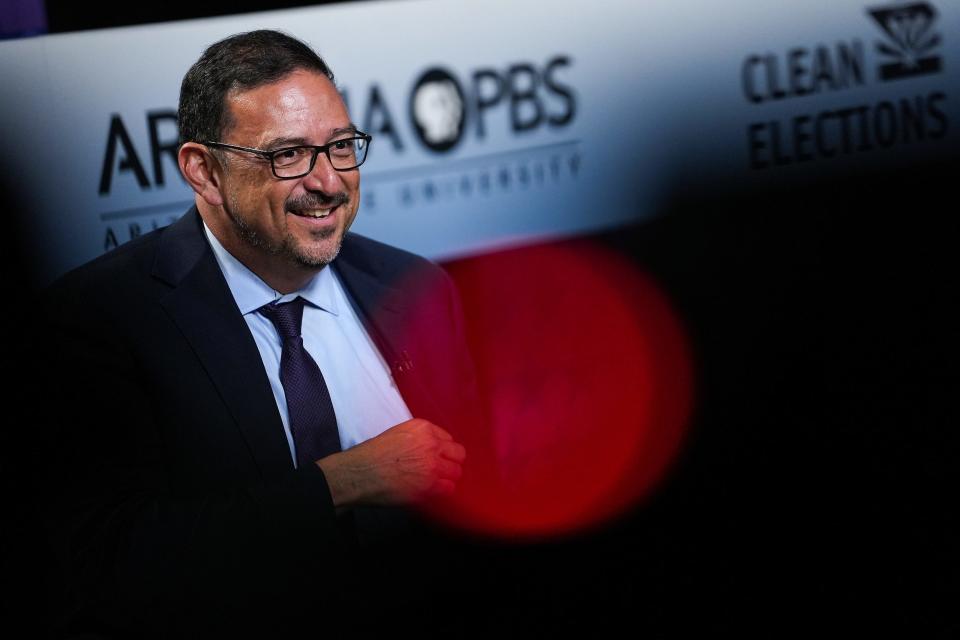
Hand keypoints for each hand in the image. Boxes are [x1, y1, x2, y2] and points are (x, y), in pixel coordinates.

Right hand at [316, 419, 465, 506]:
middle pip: (458, 454)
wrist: (360, 473)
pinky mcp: (430, 486)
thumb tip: (431, 450)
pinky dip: (442, 491)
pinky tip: (431, 491)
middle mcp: (431, 444)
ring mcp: (432, 466)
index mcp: (423, 428)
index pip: (448, 438)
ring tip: (435, 482)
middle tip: (442, 470)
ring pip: (457, 472)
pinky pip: (449, 489)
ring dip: (448, 478)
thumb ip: (418, 439)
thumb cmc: (372, 455)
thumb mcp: (397, 434)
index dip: (442, 450)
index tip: (437, 457)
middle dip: (451, 462)